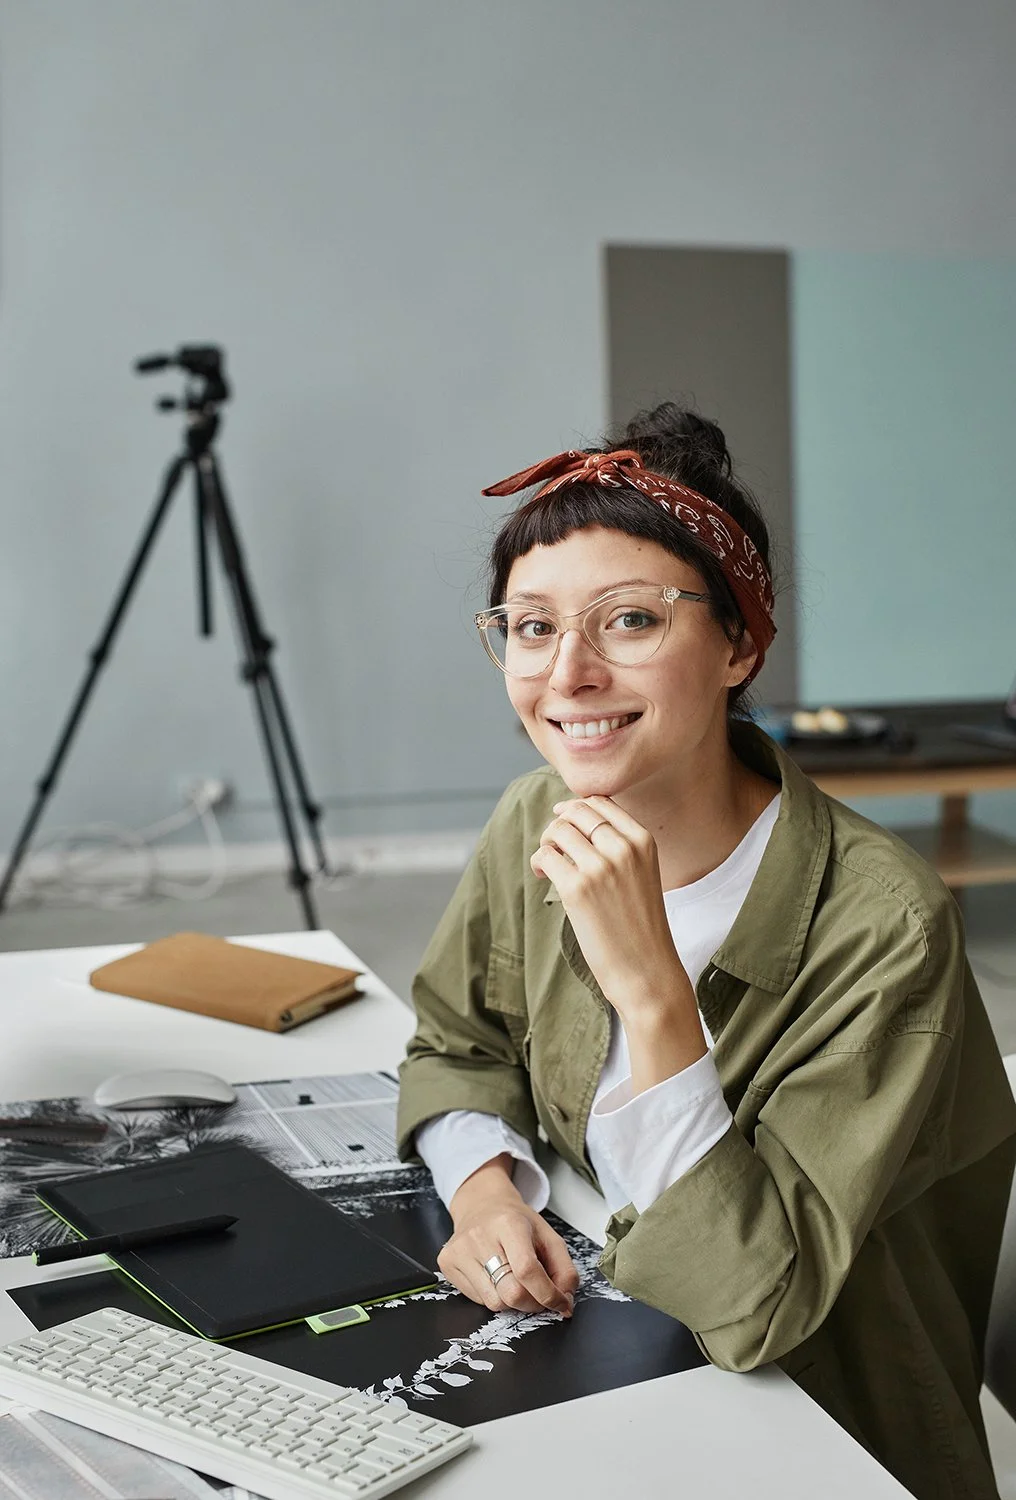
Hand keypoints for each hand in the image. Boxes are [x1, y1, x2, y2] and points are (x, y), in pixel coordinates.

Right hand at [438, 1159, 576, 1316]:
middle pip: (511, 1292)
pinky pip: (478, 1300)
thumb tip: (565, 1302)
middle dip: (533, 1304)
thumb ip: (564, 1269)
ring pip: (494, 1302)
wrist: (481, 1205)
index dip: (548, 1294)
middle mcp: (479, 1235)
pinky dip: (495, 1296)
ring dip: (513, 1302)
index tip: (560, 1302)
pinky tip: (495, 1277)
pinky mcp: (447, 1263)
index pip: (528, 1270)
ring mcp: (459, 1250)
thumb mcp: (548, 1236)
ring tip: (515, 1282)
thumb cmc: (516, 1222)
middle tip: (540, 1297)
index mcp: (508, 1223)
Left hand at [530, 795, 688, 1019]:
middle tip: (553, 845)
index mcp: (643, 841)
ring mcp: (600, 867)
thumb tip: (575, 820)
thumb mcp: (643, 873)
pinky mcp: (577, 888)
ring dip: (546, 843)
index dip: (576, 808)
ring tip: (548, 864)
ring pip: (558, 830)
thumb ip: (619, 846)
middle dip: (559, 823)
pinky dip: (538, 862)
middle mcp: (623, 848)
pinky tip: (543, 876)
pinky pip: (545, 856)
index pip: (602, 802)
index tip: (564, 819)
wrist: (646, 969)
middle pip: (577, 811)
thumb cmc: (640, 925)